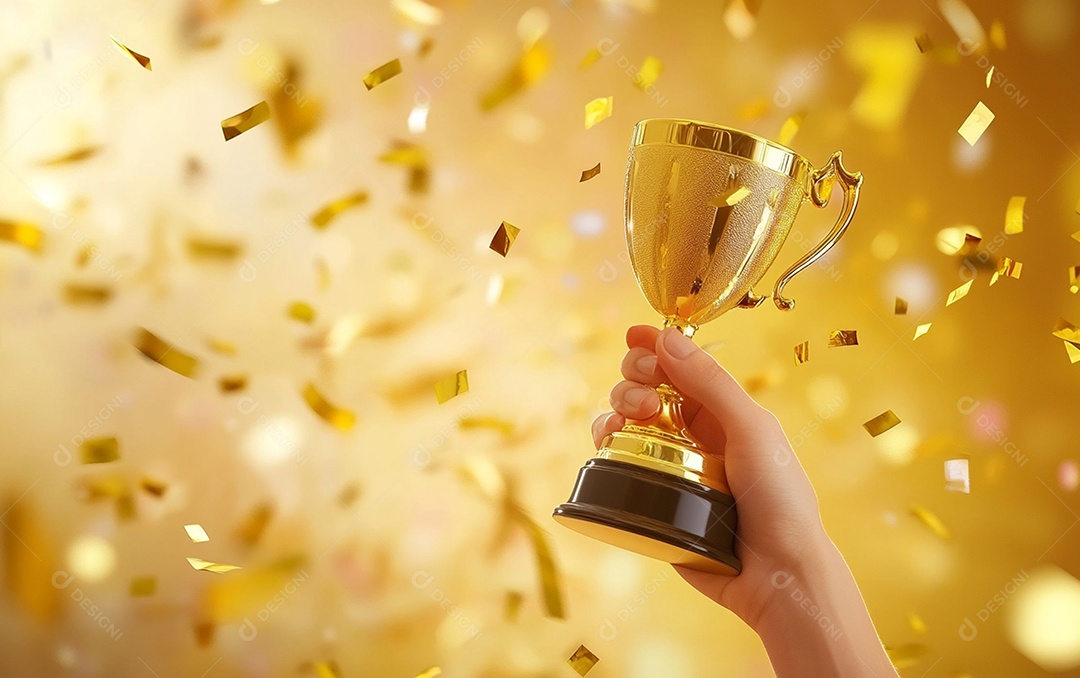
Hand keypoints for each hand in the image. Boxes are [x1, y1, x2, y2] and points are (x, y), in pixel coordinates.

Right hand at [592, 325, 827, 627]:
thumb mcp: (752, 430)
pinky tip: (608, 444)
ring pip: (626, 423)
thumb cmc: (780, 501)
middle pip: (647, 389)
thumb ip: (710, 384)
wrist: (776, 575)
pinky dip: (606, 445)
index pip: (681, 368)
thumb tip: (667, 339)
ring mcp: (670, 467)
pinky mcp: (652, 499)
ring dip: (615, 409)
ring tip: (624, 421)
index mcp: (723, 414)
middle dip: (634, 379)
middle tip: (642, 396)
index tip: (633, 337)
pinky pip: (619, 464)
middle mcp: (693, 436)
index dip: (655, 348)